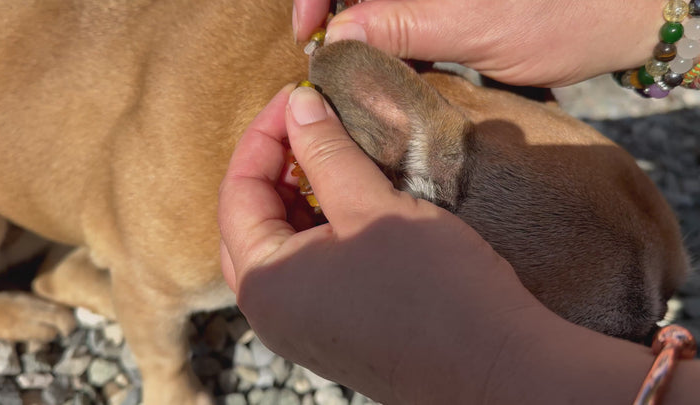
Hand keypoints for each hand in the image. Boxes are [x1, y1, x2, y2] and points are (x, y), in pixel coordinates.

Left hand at [218, 84, 549, 401]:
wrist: (498, 368)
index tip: (298, 95)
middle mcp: (272, 311)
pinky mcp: (336, 328)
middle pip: (251, 219)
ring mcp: (303, 325)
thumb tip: (299, 105)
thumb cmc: (433, 290)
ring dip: (302, 193)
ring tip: (336, 151)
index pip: (237, 192)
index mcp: (264, 283)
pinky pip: (311, 266)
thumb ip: (326, 152)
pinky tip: (353, 197)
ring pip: (283, 243)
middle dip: (277, 164)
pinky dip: (323, 225)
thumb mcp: (372, 206)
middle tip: (313, 123)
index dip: (264, 136)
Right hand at [292, 0, 663, 86]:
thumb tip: (338, 35)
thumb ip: (403, 24)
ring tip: (352, 73)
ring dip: (357, 36)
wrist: (613, 20)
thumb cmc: (560, 16)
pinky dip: (386, 44)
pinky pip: (399, 21)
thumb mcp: (476, 25)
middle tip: (328, 65)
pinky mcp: (444, 7)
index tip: (308, 36)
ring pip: (374, 5)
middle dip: (333, 20)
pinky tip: (386, 70)